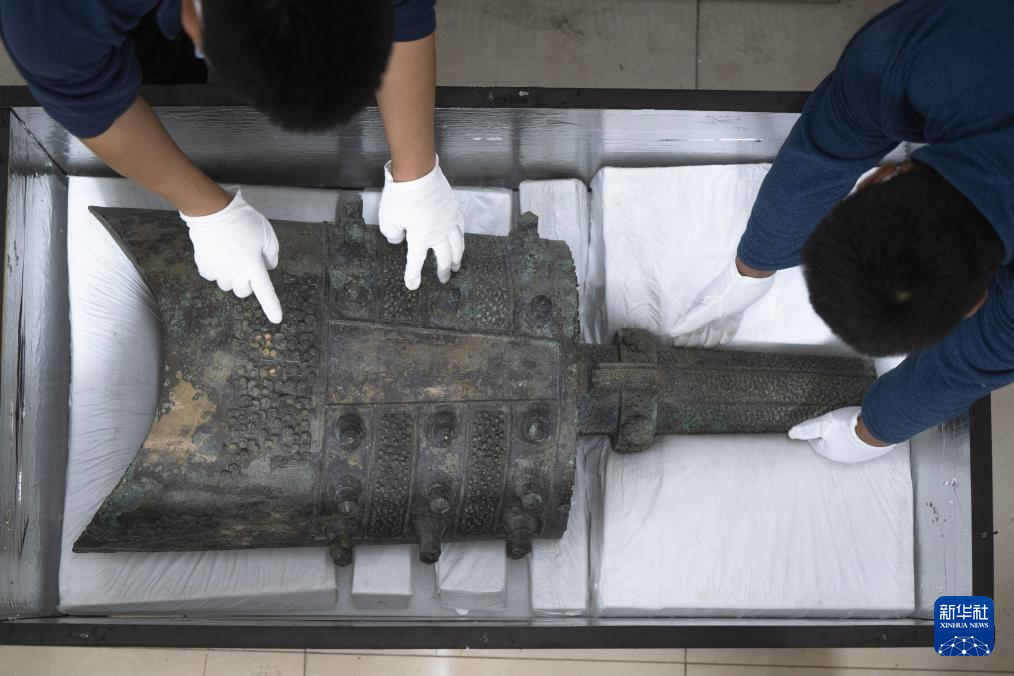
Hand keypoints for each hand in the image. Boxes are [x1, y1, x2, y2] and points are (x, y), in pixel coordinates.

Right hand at [181, 187, 282, 323]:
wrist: (212, 211)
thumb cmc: (243, 220)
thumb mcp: (267, 233)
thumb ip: (271, 253)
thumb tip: (268, 267)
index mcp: (254, 265)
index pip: (265, 291)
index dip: (272, 306)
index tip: (277, 320)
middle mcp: (236, 273)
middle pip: (243, 291)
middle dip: (246, 283)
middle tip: (245, 264)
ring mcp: (218, 271)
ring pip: (226, 285)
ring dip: (230, 276)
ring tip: (230, 255)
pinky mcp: (204, 266)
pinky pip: (211, 276)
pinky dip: (215, 270)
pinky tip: (217, 254)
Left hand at [378, 155, 464, 289]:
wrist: (417, 172)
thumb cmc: (400, 196)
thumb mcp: (388, 219)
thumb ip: (392, 233)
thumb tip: (398, 239)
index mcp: (420, 238)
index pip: (416, 262)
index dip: (414, 275)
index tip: (413, 286)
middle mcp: (438, 233)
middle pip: (443, 257)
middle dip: (443, 270)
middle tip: (444, 279)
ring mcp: (448, 221)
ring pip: (457, 245)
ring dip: (457, 257)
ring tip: (457, 266)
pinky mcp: (454, 209)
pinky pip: (461, 228)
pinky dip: (461, 238)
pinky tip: (460, 240)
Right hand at [669, 257, 774, 346]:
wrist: (752, 274)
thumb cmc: (730, 291)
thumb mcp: (710, 309)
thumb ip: (692, 321)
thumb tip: (673, 332)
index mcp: (700, 307)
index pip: (688, 324)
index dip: (682, 335)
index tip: (676, 347)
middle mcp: (709, 307)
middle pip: (700, 326)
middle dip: (694, 338)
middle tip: (690, 351)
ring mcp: (724, 307)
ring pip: (714, 325)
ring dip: (710, 336)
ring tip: (707, 348)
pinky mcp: (737, 307)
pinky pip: (729, 323)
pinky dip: (726, 332)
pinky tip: (725, 341)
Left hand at [788, 406, 897, 463]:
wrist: (879, 427)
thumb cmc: (849, 425)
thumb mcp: (824, 423)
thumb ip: (808, 428)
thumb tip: (791, 434)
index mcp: (830, 453)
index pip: (816, 443)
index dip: (816, 432)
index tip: (819, 424)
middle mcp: (844, 458)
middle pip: (832, 444)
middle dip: (831, 435)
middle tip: (835, 422)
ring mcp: (860, 456)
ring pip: (848, 445)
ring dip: (847, 436)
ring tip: (849, 424)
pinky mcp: (873, 452)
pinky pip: (863, 444)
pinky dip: (861, 438)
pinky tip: (862, 428)